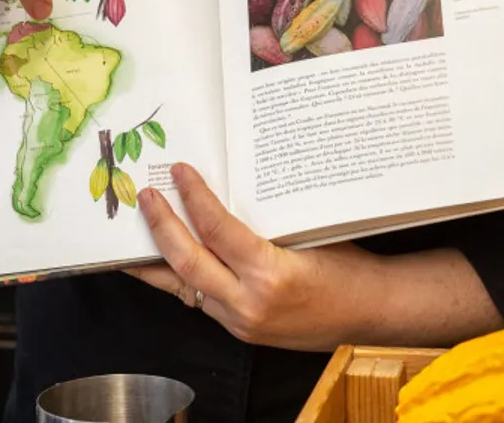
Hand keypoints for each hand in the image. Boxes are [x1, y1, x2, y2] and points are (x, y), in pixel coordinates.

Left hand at [125, 163, 380, 349]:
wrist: (371, 312)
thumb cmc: (349, 267)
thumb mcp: (308, 233)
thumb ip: (264, 222)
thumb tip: (226, 189)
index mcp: (270, 274)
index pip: (216, 230)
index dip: (194, 197)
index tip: (180, 172)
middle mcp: (249, 303)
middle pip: (187, 262)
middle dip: (160, 228)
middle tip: (145, 198)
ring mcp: (242, 322)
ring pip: (184, 288)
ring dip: (157, 262)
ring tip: (132, 240)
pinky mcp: (242, 332)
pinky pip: (201, 302)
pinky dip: (182, 280)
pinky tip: (168, 265)